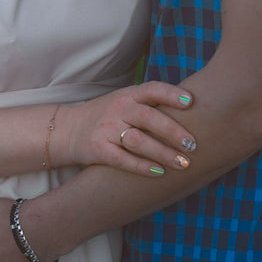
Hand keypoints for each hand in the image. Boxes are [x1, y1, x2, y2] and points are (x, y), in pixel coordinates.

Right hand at [58, 81, 195, 176]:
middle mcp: (117, 109)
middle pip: (149, 117)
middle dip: (173, 132)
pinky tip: (159, 173)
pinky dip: (143, 167)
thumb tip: (192, 111)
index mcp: (128, 95)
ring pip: (139, 141)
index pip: (152, 89)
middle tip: (193, 145)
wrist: (67, 130)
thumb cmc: (107, 117)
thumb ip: (150, 105)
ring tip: (183, 163)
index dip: (172, 94)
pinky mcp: (99, 150)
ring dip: (163, 153)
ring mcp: (107, 129)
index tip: (192, 103)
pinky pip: (124, 160)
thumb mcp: (124, 102)